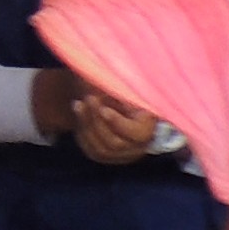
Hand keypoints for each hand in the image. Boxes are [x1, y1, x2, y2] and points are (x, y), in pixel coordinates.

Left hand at [42, 70, 164, 165]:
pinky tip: (78, 110)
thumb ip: (118, 84)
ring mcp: (123, 153)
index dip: (119, 124)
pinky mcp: (106, 155)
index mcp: (149, 125)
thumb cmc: (117, 84)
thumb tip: (110, 75)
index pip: (139, 133)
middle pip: (116, 143)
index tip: (104, 109)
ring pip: (101, 148)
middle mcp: (140, 144)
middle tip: (89, 98)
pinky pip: (91, 149)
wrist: (104, 95)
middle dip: (97, 121)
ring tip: (80, 103)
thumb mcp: (120, 82)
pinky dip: (82, 131)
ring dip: (87, 124)